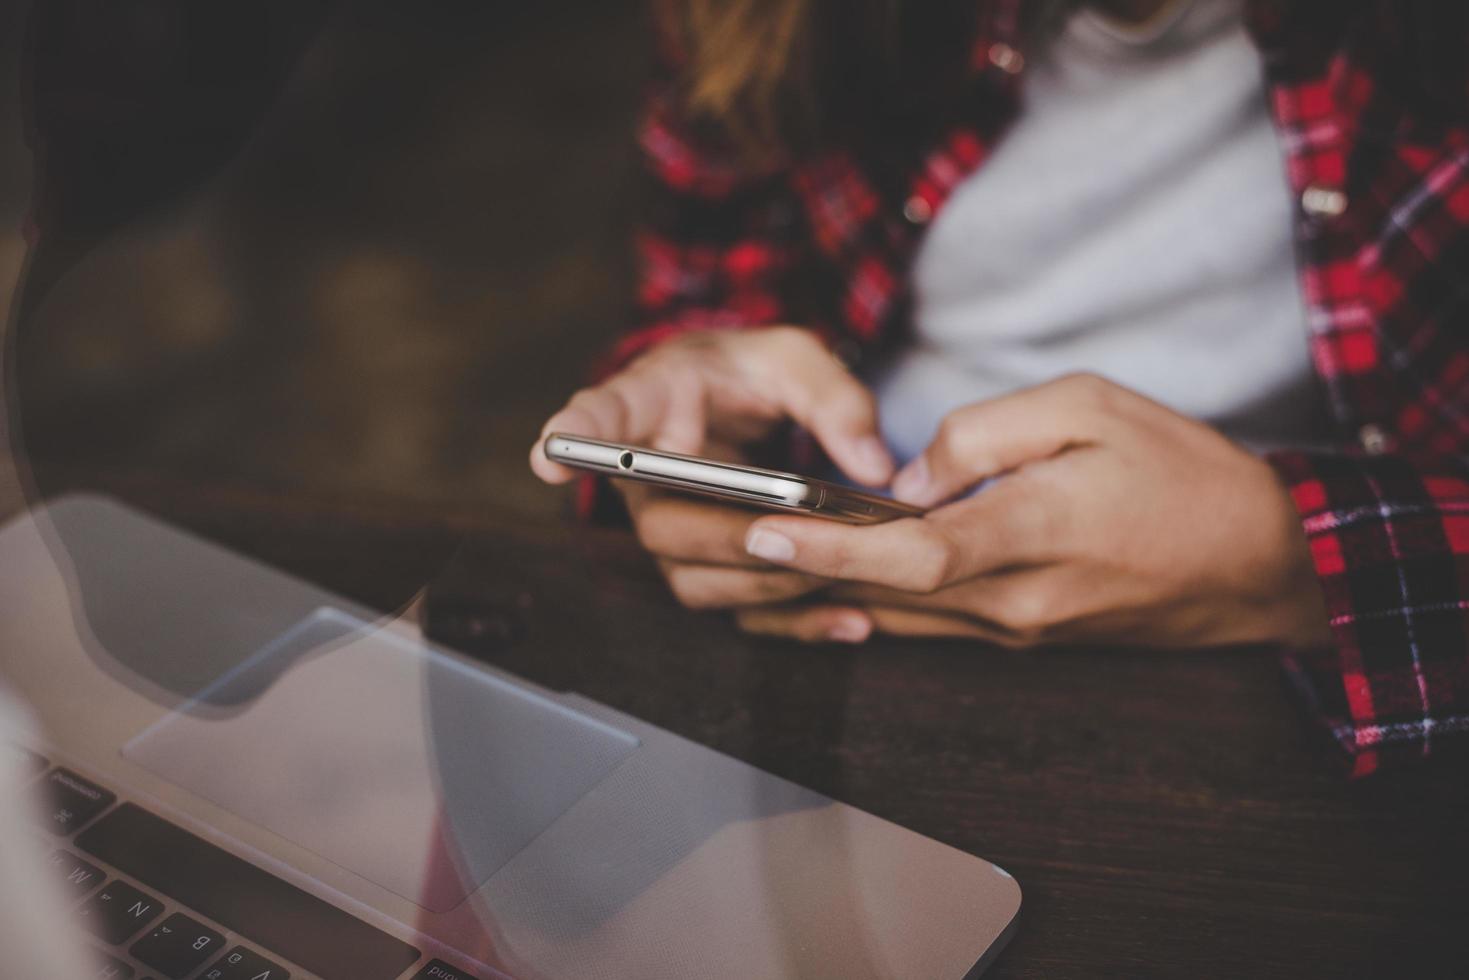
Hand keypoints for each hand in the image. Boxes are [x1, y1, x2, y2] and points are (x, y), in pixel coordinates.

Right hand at [530, 327, 889, 633]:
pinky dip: (795, 622)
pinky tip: (851, 619)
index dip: (573, 440)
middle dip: (724, 536)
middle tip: (785, 530)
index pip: (601, 419)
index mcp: (650, 404)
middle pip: (661, 525)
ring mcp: (673, 530)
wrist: (741, 402)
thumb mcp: (793, 356)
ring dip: (766, 583)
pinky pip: (738, 610)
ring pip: (696, 580)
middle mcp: (645, 479)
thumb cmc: (750, 372)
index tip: (549, 457)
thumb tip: (873, 467)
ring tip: (838, 573)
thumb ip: (832, 398)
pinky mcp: (709, 568)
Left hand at [733, 374, 1331, 648]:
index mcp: (1031, 533)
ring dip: (822, 593)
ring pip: (897, 616)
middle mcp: (1014, 599)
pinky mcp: (1022, 636)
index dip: (828, 544)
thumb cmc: (1185, 474)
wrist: (1261, 566)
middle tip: (717, 543)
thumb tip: (910, 472)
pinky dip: (871, 603)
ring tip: (749, 563)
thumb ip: (986, 432)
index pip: (908, 551)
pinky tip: (826, 586)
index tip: (763, 528)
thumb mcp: (1092, 407)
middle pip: (882, 593)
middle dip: (795, 572)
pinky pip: (929, 624)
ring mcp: (1016, 628)